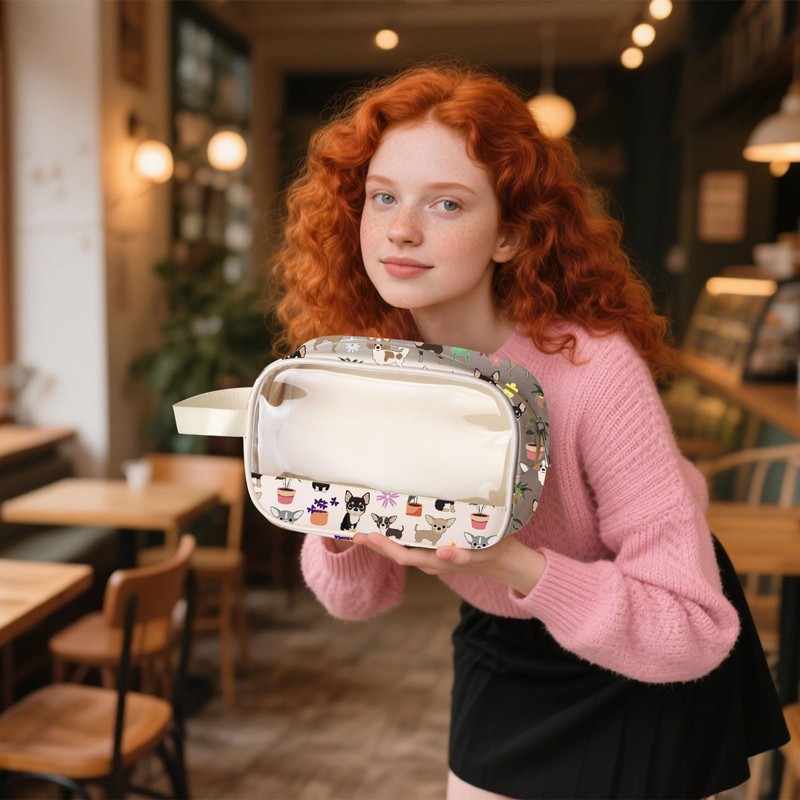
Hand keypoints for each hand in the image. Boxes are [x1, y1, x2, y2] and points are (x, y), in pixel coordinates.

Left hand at [351, 532, 544, 595]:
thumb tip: (443, 552)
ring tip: (365, 524)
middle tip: (353, 529)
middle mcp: (429, 560)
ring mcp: (432, 556)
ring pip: (402, 548)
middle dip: (374, 543)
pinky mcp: (436, 549)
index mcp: (435, 561)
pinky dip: (398, 535)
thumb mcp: (481, 552)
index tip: (368, 535)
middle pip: (396, 553)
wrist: (505, 562)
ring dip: (383, 539)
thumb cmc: (492, 553)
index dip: (384, 546)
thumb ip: (462, 555)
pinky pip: (412, 543)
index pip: (403, 555)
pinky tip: (390, 525)